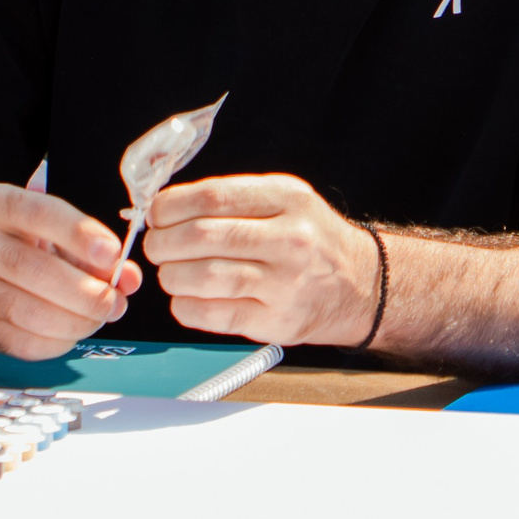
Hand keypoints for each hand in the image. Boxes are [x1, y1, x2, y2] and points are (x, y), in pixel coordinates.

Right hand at [0, 183, 138, 358]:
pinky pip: (22, 342)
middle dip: (86, 291)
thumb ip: (89, 249)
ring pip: (30, 312)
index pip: (40, 212)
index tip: (112, 253)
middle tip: (115, 302)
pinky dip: (57, 343)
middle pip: (35, 270)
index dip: (79, 233)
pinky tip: (71, 333)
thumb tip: (128, 279)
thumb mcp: (46, 231)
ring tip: (98, 318)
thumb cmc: (14, 246)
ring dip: (76, 321)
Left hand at [142, 173, 377, 345]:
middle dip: (163, 242)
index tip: (157, 214)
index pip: (212, 197)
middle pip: (201, 236)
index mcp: (288, 200)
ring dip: (171, 275)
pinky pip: (212, 315)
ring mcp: (284, 284)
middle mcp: (290, 240)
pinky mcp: (275, 321)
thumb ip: (234, 198)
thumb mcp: (287, 200)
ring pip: (202, 277)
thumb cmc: (312, 240)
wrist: (361, 285)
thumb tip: (166, 207)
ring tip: (171, 272)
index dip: (170, 206)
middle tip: (157, 246)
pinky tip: (187, 298)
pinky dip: (186, 307)